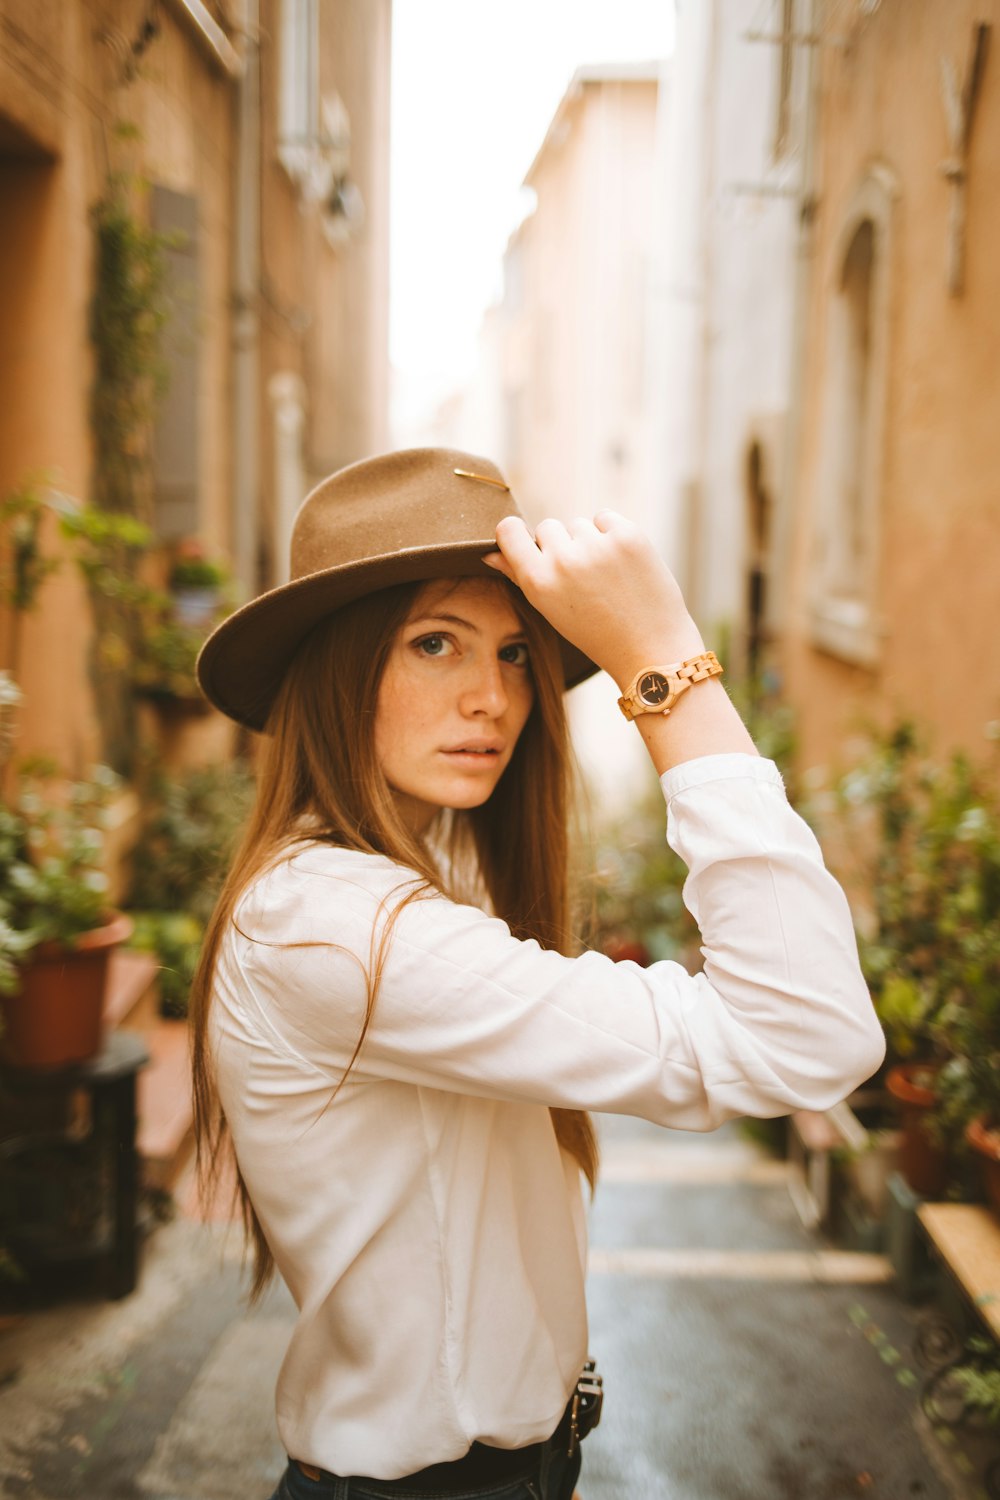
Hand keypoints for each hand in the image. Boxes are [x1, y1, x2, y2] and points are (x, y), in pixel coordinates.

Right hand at [483, 512, 703, 687]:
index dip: (516, 533)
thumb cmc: (596, 633)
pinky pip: (605, 518)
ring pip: (579, 524)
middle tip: (582, 577)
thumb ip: (520, 577)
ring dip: (589, 540)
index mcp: (538, 581)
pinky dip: (612, 534)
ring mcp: (597, 545)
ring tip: (606, 576)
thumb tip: (490, 553)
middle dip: (560, 544)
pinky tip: (622, 564)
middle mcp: (563, 560)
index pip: (508, 530)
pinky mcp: (627, 535)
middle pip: (547, 527)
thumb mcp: (550, 611)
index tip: (528, 542)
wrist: (650, 647)